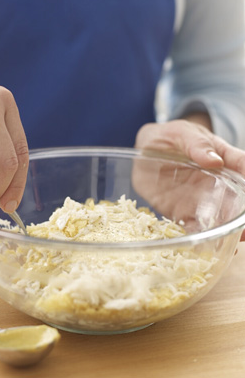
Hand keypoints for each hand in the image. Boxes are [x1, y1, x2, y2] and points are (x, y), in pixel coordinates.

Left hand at [134, 119, 244, 239]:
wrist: (146, 149)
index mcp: (222, 159)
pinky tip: (201, 249)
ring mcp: (200, 199)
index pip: (243, 168)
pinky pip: (193, 227)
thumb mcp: (181, 133)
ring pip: (218, 218)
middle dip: (242, 217)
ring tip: (232, 244)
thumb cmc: (169, 136)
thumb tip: (215, 160)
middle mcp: (216, 183)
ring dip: (226, 231)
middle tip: (244, 231)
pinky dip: (198, 238)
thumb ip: (196, 144)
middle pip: (237, 201)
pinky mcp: (182, 211)